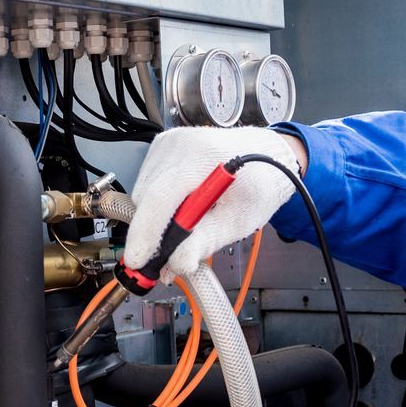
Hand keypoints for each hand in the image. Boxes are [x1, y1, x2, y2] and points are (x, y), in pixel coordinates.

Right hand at [125, 127, 303, 279]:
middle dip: (151, 233)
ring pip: (143, 193)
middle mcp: (180, 144)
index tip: (140, 260)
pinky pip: (146, 183)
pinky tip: (181, 205)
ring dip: (155, 218)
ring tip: (185, 225)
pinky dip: (157, 203)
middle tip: (165, 258)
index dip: (146, 232)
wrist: (266, 153)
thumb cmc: (258, 184)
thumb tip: (177, 263)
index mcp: (203, 157)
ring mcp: (168, 143)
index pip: (161, 197)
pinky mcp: (162, 146)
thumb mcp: (238, 220)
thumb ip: (205, 241)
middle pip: (147, 197)